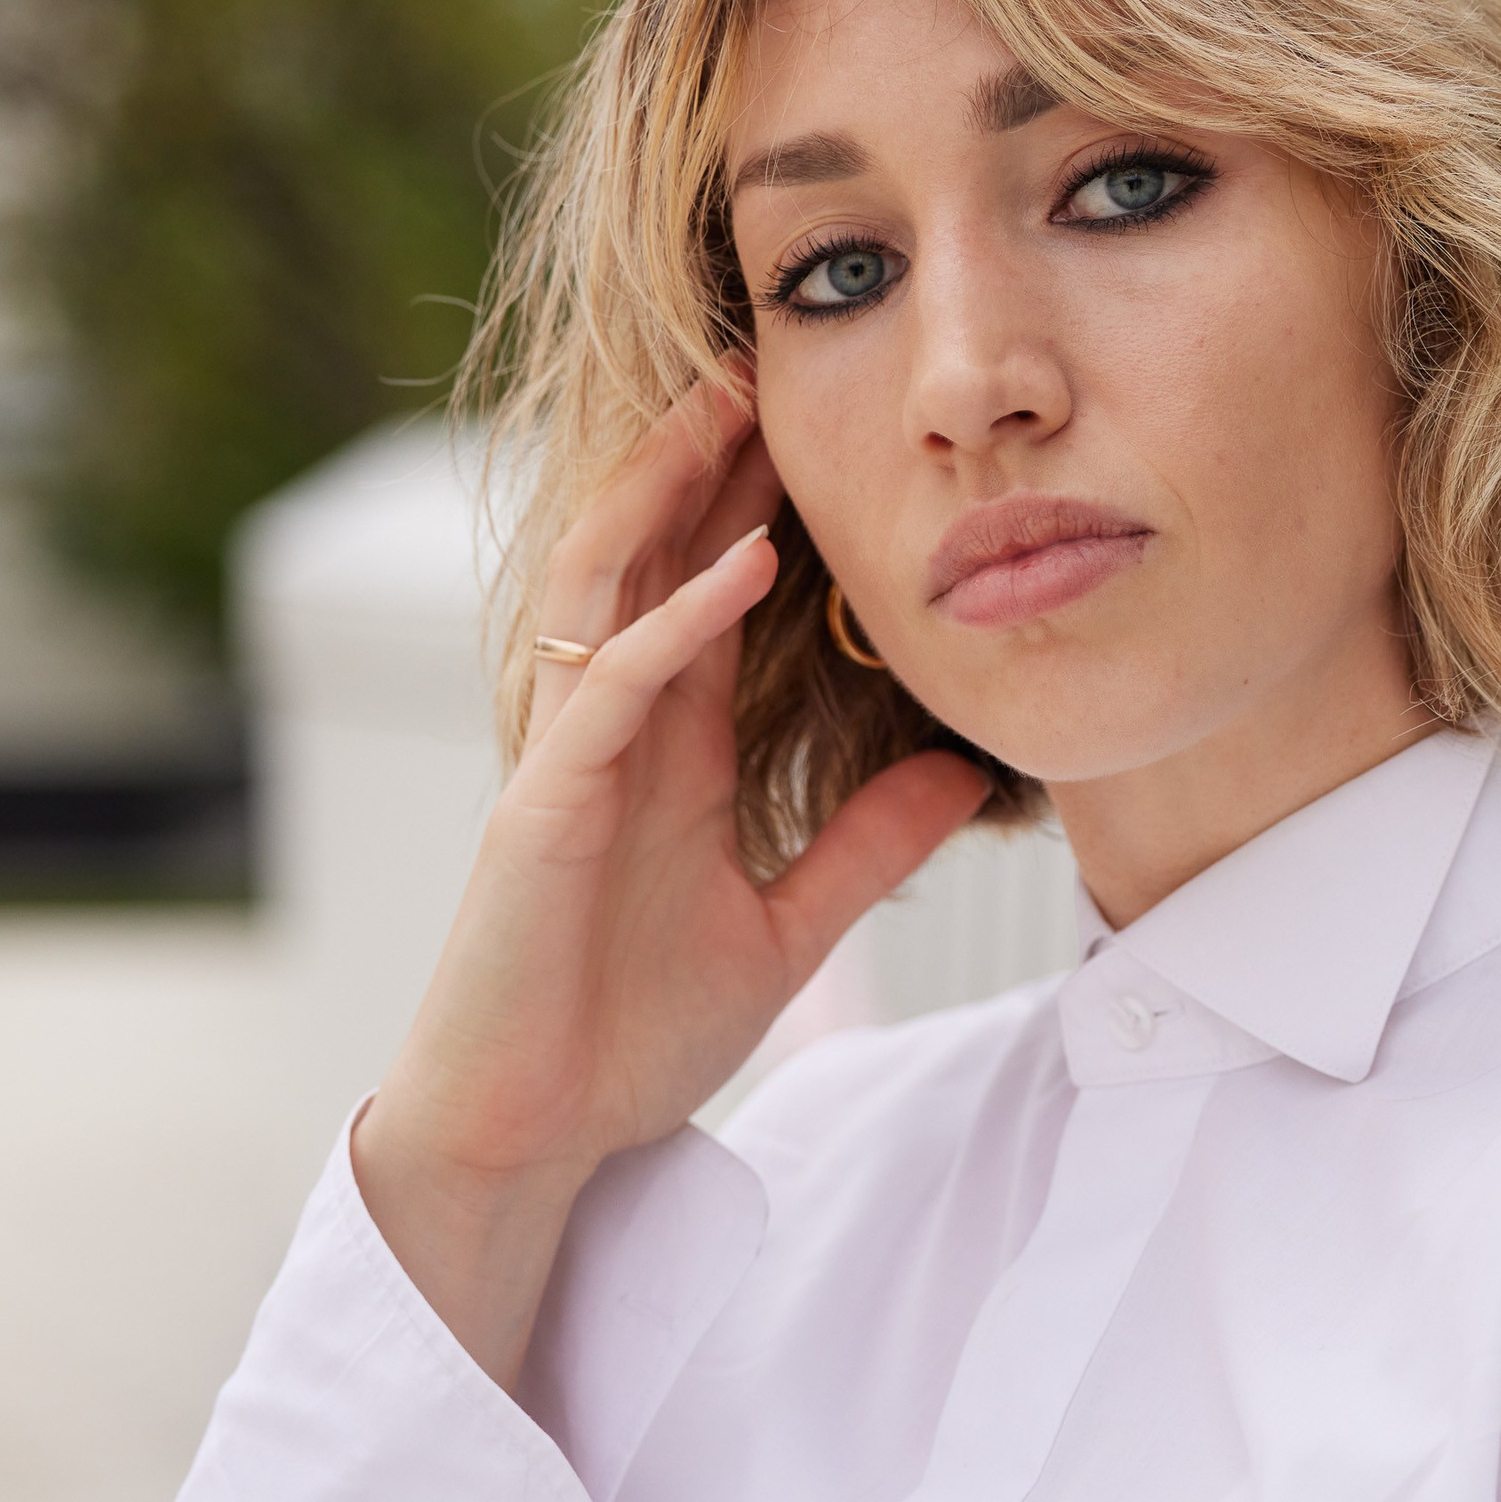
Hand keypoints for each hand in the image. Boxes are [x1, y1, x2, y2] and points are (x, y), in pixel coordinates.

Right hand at [352, 368, 989, 1387]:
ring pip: (607, 589)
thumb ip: (864, 849)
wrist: (536, 1139)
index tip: (820, 423)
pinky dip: (673, 624)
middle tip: (769, 361)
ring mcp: (569, 761)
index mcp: (664, 748)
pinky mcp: (539, 810)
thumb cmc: (628, 1036)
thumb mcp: (787, 928)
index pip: (708, 590)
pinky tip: (737, 568)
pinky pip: (607, 692)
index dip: (754, 503)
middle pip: (652, 558)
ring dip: (670, 496)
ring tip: (736, 413)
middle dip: (703, 459)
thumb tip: (964, 779)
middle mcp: (611, 731)